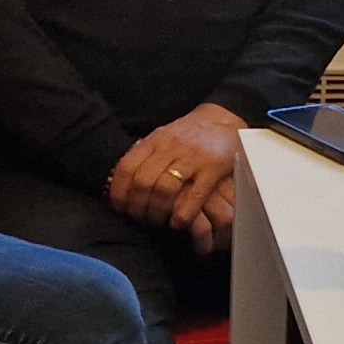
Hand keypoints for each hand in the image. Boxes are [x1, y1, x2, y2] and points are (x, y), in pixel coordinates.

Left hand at [107, 104, 243, 249]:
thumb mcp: (163, 138)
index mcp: (154, 141)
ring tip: (159, 223)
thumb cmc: (190, 135)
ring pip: (165, 190)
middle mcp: (170, 147)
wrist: (224, 120)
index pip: (126, 168)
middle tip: (141, 220)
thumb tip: (121, 184)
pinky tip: (178, 222)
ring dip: (158, 213)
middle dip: (138, 208)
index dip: (119, 193)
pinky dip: (183, 215)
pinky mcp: (212, 168)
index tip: (120, 209)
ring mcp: (192, 157)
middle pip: (143, 182)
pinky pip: (194, 196)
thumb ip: (145, 157)